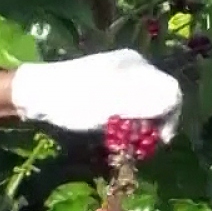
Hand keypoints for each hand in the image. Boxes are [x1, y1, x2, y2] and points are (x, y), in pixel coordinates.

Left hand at [11, 49, 182, 140]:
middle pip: (159, 99)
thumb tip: (176, 98)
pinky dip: (125, 122)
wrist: (36, 96)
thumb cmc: (75, 99)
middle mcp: (132, 68)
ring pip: (144, 106)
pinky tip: (111, 132)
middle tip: (137, 144)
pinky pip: (128, 107)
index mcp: (137, 65)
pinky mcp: (106, 90)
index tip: (158, 141)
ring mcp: (119, 78)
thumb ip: (147, 100)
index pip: (172, 91)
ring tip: (121, 140)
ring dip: (138, 126)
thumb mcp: (114, 102)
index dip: (171, 117)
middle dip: (153, 124)